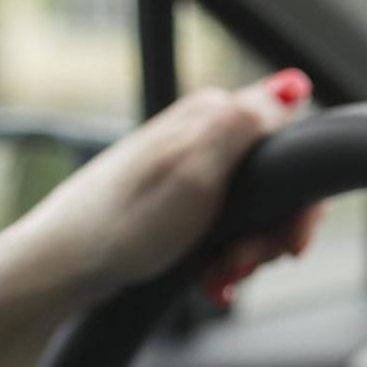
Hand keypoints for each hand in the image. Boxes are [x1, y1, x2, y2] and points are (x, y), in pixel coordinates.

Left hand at [0, 69, 322, 305]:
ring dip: (247, 255)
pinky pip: (226, 233)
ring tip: (220, 274)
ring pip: (254, 216)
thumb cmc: (123, 224)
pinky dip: (225, 262)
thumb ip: (245, 125)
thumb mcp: (195, 172)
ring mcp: (191, 172)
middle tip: (244, 263)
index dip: (299, 201)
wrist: (67, 266)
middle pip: (276, 188)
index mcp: (211, 118)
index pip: (291, 146)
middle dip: (270, 236)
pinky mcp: (180, 205)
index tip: (288, 242)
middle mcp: (203, 138)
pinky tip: (211, 279)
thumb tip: (290, 87)